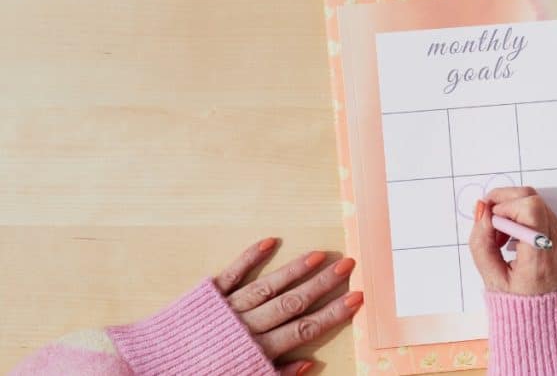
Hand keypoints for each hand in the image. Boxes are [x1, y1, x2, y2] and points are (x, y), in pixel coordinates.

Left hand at [212, 239, 362, 375]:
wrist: (151, 372)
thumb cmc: (202, 374)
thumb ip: (276, 374)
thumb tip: (310, 363)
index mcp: (257, 351)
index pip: (304, 330)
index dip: (333, 314)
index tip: (356, 297)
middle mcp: (246, 326)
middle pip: (292, 303)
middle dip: (323, 284)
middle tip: (347, 265)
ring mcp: (227, 309)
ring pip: (268, 286)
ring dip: (294, 270)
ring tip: (320, 254)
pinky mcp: (206, 298)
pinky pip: (231, 274)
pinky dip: (249, 257)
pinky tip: (269, 242)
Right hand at [469, 187, 556, 295]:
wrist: (550, 321)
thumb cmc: (519, 304)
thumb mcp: (492, 280)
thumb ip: (481, 244)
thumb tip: (481, 210)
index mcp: (539, 257)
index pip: (530, 209)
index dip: (505, 205)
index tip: (489, 220)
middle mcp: (556, 244)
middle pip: (533, 198)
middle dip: (505, 200)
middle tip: (488, 218)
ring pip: (538, 202)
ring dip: (512, 208)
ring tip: (499, 235)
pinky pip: (542, 214)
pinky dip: (522, 217)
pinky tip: (511, 238)